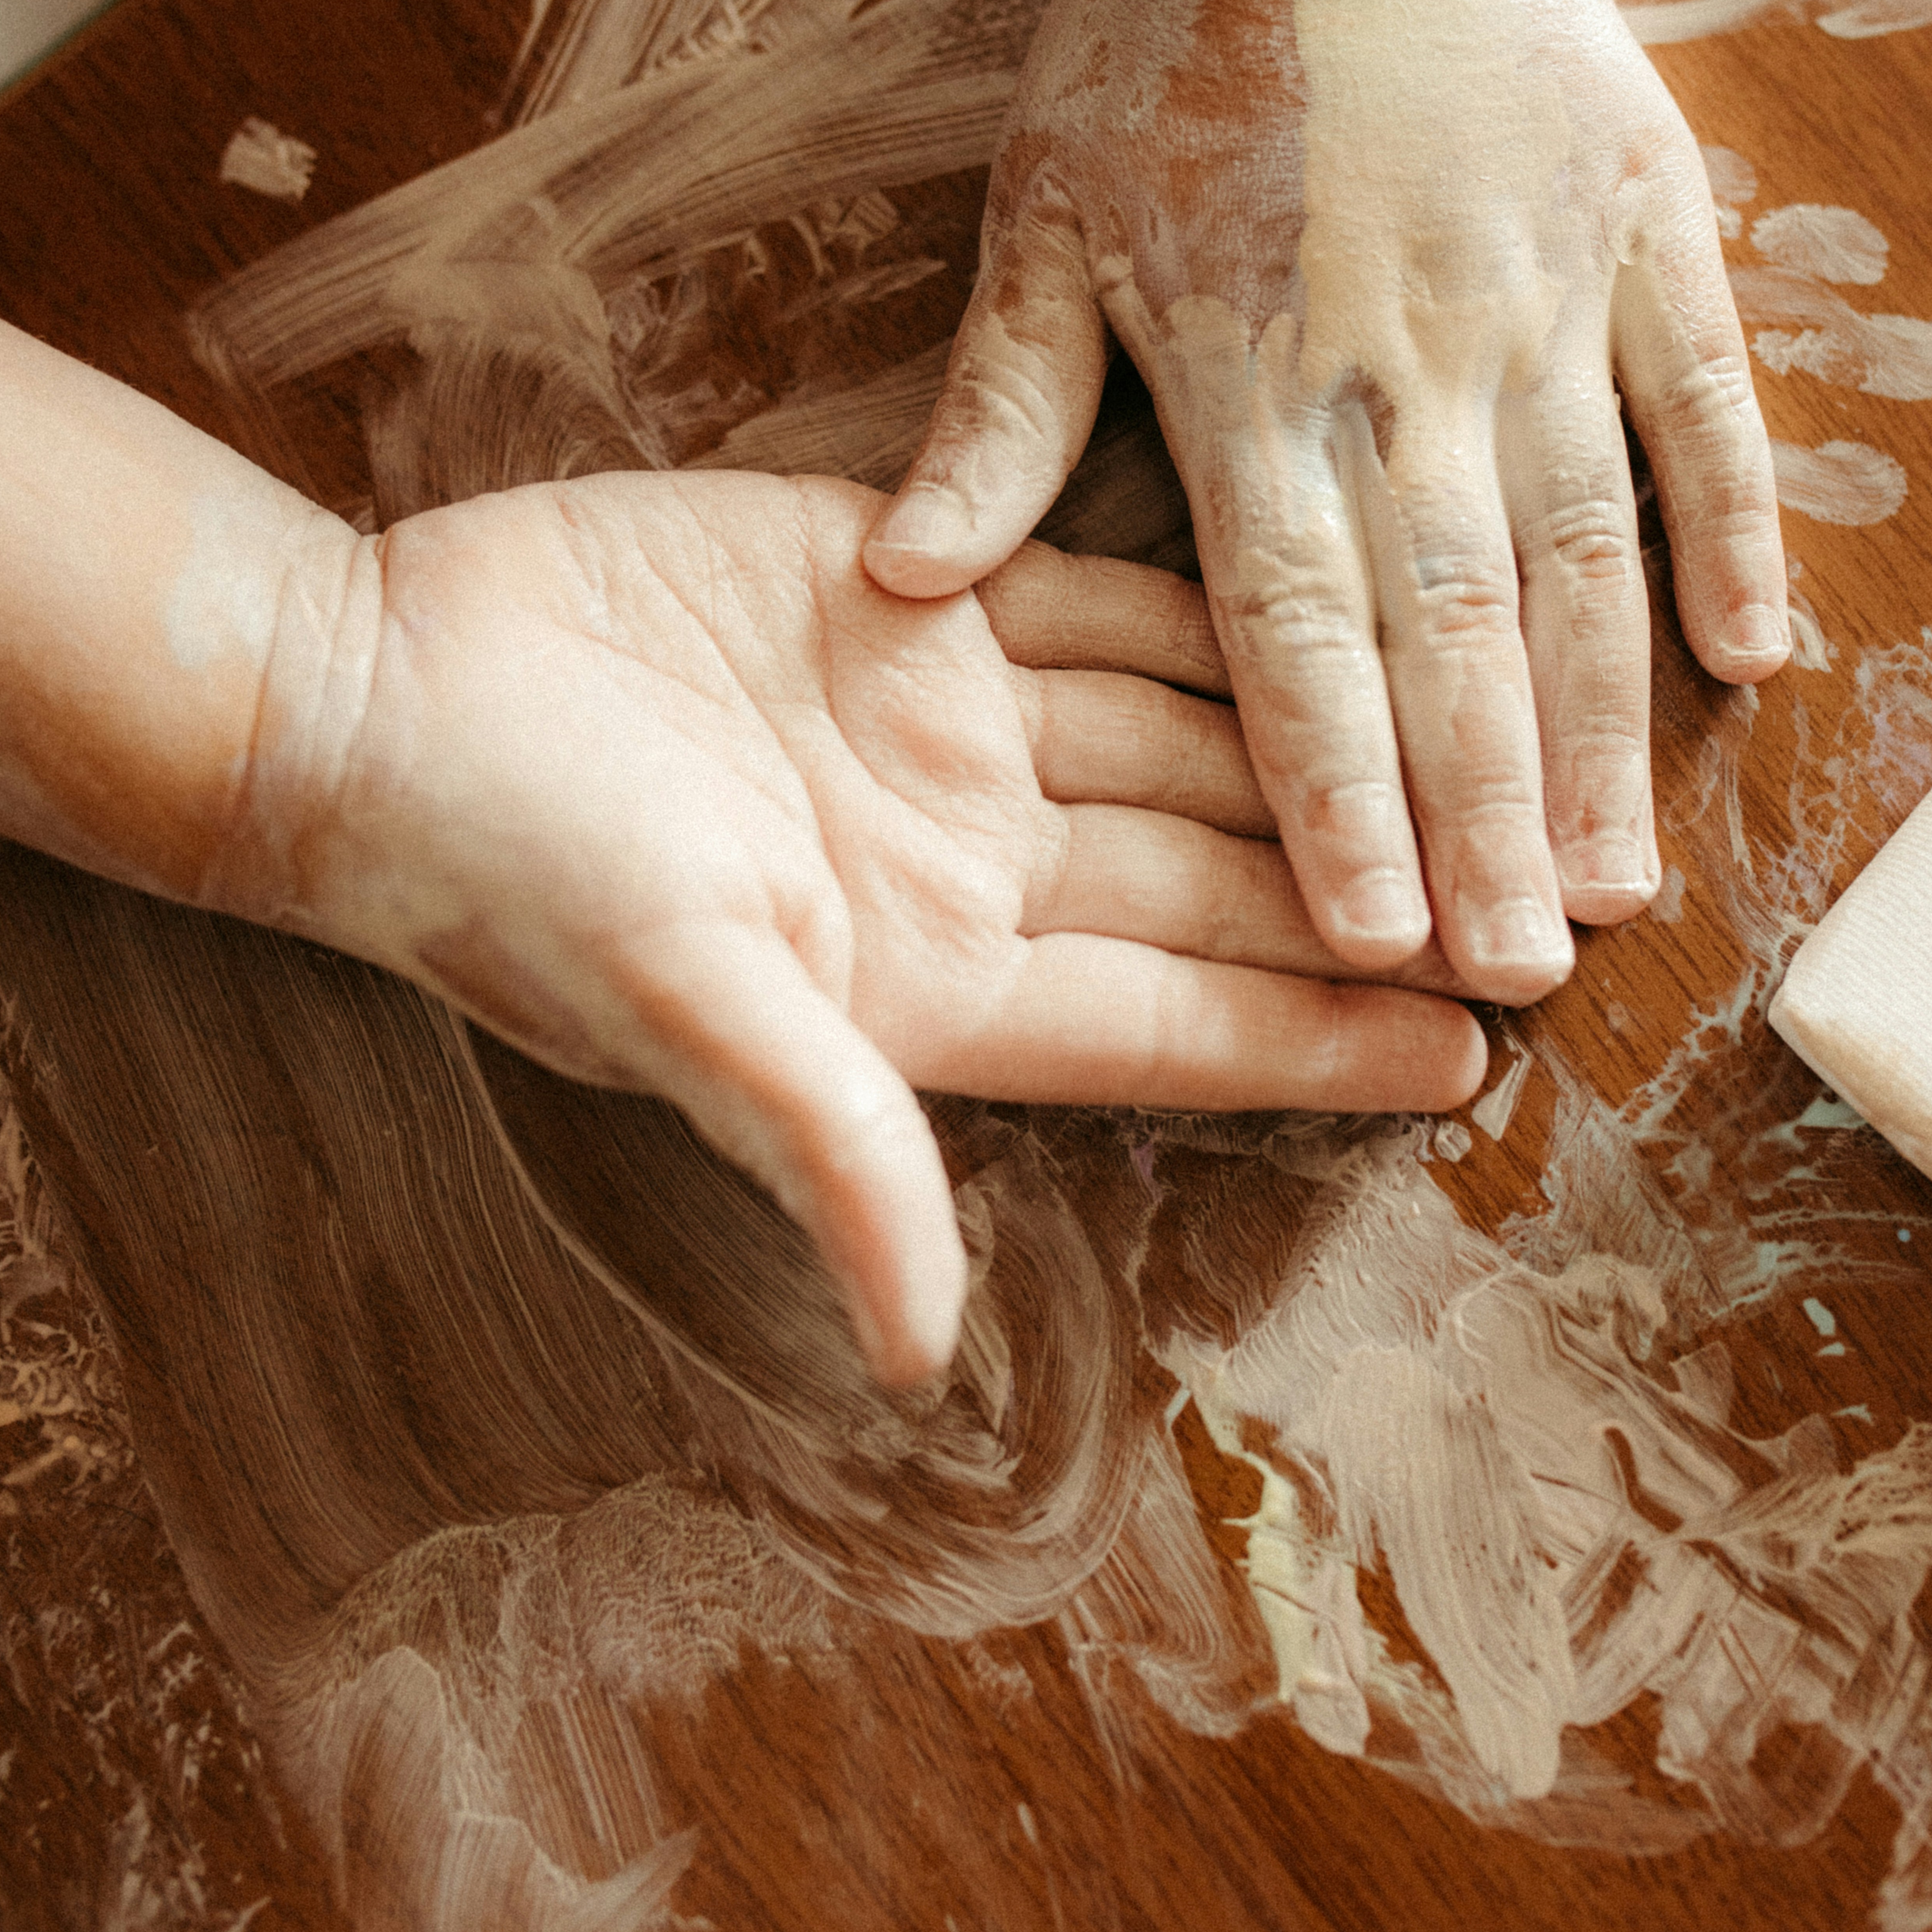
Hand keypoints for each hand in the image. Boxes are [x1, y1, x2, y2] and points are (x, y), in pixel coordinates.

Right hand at [222, 473, 1483, 1384]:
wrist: (382, 695)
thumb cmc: (511, 873)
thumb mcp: (684, 1012)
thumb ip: (830, 1153)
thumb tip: (917, 1351)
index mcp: (934, 969)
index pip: (1180, 1011)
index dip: (1325, 1030)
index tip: (1477, 1050)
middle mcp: (968, 850)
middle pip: (1218, 871)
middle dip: (1374, 884)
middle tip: (1549, 895)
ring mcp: (945, 715)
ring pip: (1189, 723)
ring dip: (1324, 733)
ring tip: (1483, 737)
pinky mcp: (903, 580)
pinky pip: (1094, 587)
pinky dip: (1204, 594)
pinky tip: (1324, 586)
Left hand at [865, 0, 1788, 1002]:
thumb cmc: (1153, 38)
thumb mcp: (1038, 219)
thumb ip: (993, 417)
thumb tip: (904, 585)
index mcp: (1248, 372)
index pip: (1292, 631)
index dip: (1335, 790)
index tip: (1366, 938)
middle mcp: (1399, 357)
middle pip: (1449, 627)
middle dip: (1484, 813)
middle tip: (1518, 974)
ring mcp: (1532, 291)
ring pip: (1582, 547)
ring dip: (1605, 723)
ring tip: (1621, 879)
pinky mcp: (1634, 218)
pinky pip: (1698, 399)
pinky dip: (1733, 525)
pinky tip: (1754, 657)